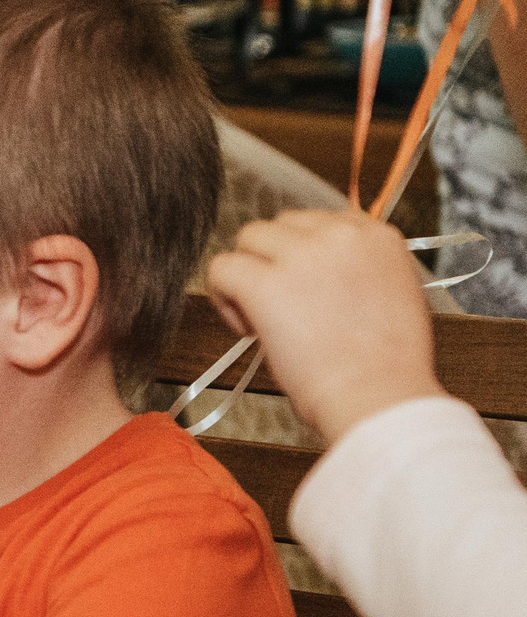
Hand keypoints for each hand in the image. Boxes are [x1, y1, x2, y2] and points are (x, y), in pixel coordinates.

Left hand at [203, 210, 442, 443]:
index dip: (301, 254)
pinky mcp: (267, 283)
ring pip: (248, 238)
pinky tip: (245, 328)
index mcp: (377, 236)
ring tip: (260, 319)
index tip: (303, 289)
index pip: (320, 221)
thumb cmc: (386, 367)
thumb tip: (316, 276)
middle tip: (279, 307)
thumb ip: (359, 272)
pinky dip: (222, 296)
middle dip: (271, 260)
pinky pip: (221, 268)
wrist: (380, 396)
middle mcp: (341, 234)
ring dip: (246, 273)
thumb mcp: (393, 297)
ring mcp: (303, 254)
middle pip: (281, 225)